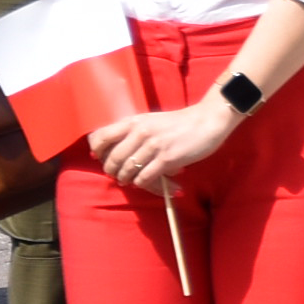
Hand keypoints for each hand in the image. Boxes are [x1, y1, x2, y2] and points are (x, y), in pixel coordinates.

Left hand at [90, 98, 239, 192]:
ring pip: (128, 170)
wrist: (207, 121)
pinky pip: (145, 177)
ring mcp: (153, 146)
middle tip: (117, 175)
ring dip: (126, 179)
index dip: (97, 151)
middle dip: (112, 171)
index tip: (100, 158)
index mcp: (134, 121)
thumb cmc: (179, 123)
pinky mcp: (167, 159)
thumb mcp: (151, 121)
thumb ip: (132, 132)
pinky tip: (145, 181)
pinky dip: (142, 183)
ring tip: (130, 180)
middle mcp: (140, 132)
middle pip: (113, 159)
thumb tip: (112, 149)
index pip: (101, 137)